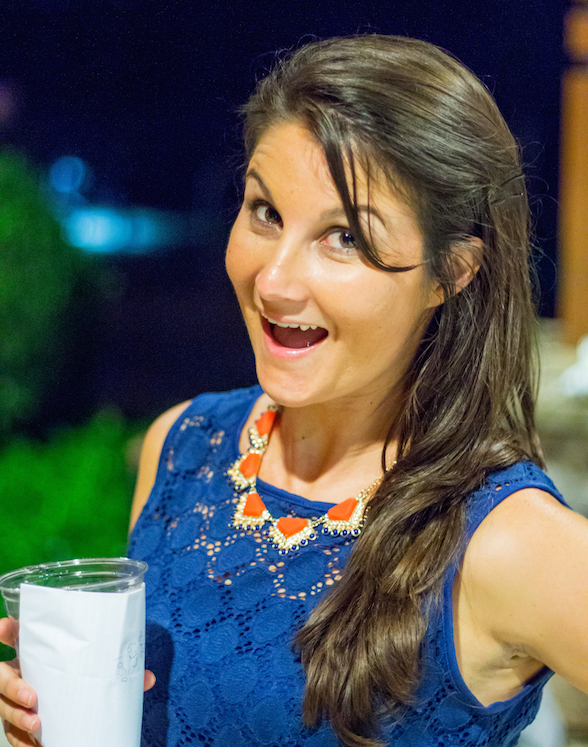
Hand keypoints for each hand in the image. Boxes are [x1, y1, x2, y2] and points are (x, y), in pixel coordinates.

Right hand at [0, 617, 39, 746]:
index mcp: (3, 671)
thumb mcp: (20, 640)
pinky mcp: (13, 720)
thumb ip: (13, 634)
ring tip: (37, 731)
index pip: (2, 679)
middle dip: (17, 712)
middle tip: (35, 717)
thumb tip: (3, 624)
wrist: (29, 671)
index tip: (31, 697)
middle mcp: (1, 691)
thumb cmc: (28, 652)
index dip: (13, 688)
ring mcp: (6, 706)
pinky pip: (13, 735)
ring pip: (7, 721)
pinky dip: (23, 743)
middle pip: (2, 705)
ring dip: (20, 729)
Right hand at [0, 617, 154, 745]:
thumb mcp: (94, 671)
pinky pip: (11, 735)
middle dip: (12, 686)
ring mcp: (13, 700)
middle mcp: (18, 673)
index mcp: (34, 652)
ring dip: (16, 717)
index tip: (4, 625)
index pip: (10, 636)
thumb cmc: (81, 679)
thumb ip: (117, 672)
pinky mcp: (16, 723)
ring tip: (37, 724)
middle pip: (1, 677)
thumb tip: (149, 678)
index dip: (4, 631)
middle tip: (33, 696)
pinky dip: (21, 743)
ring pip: (2, 707)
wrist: (69, 715)